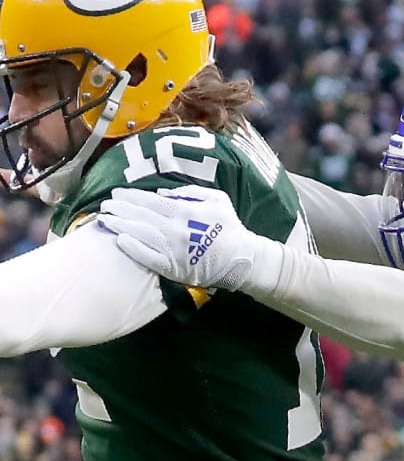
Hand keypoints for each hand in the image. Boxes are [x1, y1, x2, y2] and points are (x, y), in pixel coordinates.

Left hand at [99, 184, 263, 291]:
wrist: (243, 260)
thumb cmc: (230, 228)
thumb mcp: (217, 199)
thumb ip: (189, 192)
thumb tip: (162, 194)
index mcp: (184, 211)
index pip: (149, 201)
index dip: (130, 196)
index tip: (116, 193)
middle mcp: (174, 229)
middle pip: (140, 216)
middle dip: (119, 209)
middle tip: (105, 206)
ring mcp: (172, 249)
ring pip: (139, 234)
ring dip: (120, 226)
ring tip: (106, 220)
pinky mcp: (172, 267)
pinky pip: (147, 257)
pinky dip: (133, 248)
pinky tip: (120, 241)